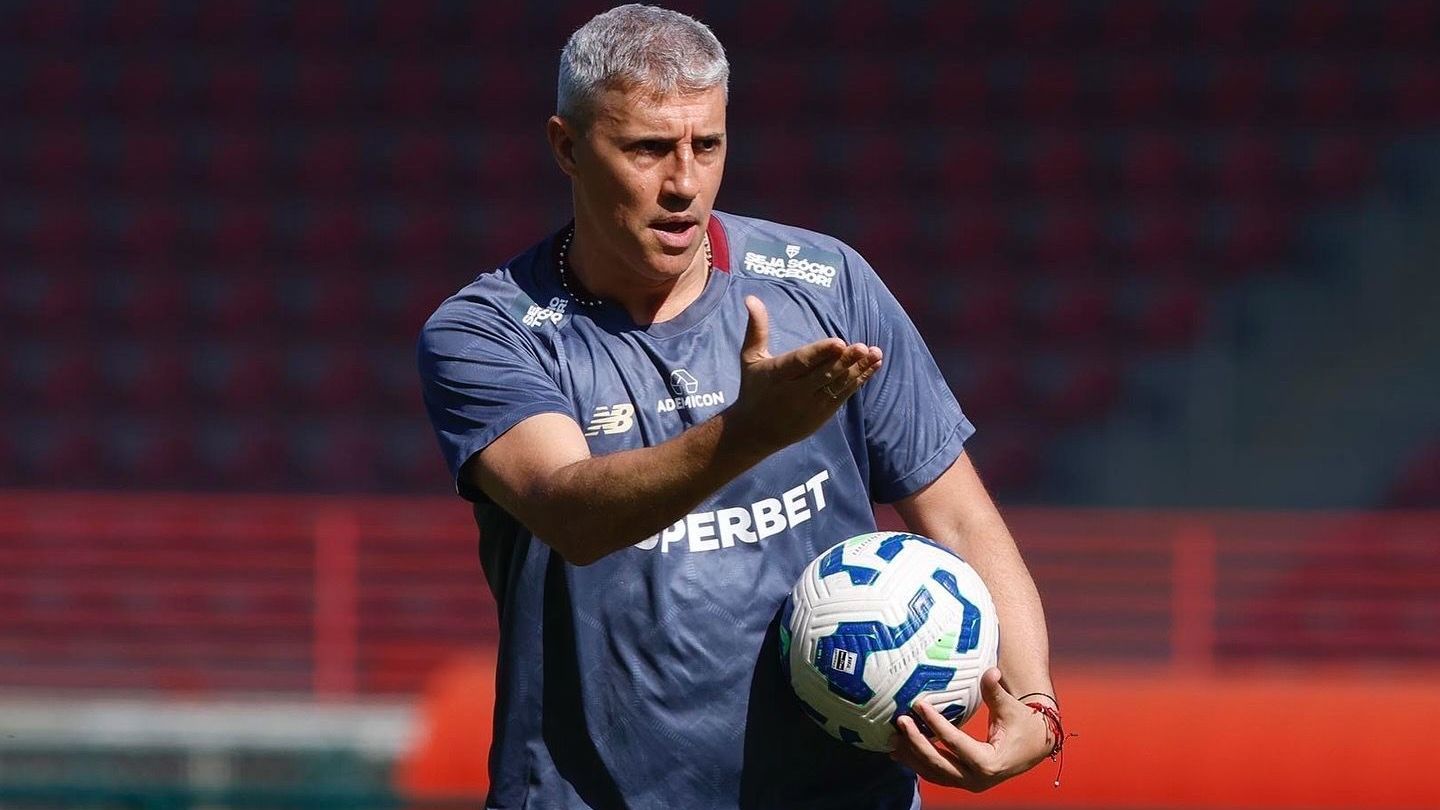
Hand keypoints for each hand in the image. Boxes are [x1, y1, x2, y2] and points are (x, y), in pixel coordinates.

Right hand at [728, 295, 881, 448]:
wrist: (755, 432)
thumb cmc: (753, 388)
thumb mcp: (750, 358)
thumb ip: (756, 329)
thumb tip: (752, 297)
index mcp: (777, 374)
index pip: (801, 362)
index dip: (820, 353)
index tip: (838, 342)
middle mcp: (795, 391)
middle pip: (824, 374)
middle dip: (844, 361)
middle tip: (862, 347)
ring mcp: (811, 405)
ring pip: (838, 385)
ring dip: (858, 369)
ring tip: (875, 354)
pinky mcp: (823, 414)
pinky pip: (844, 395)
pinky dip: (860, 380)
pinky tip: (874, 366)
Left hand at [889, 668, 1053, 791]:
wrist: (1034, 747)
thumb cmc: (1022, 724)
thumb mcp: (1010, 708)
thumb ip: (995, 691)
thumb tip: (991, 670)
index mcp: (989, 763)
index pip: (955, 743)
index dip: (936, 723)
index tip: (919, 705)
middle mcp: (977, 779)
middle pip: (939, 763)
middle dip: (916, 743)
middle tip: (901, 720)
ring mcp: (969, 783)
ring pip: (934, 773)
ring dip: (912, 756)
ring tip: (893, 737)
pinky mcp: (963, 781)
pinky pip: (936, 774)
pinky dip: (918, 763)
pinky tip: (901, 751)